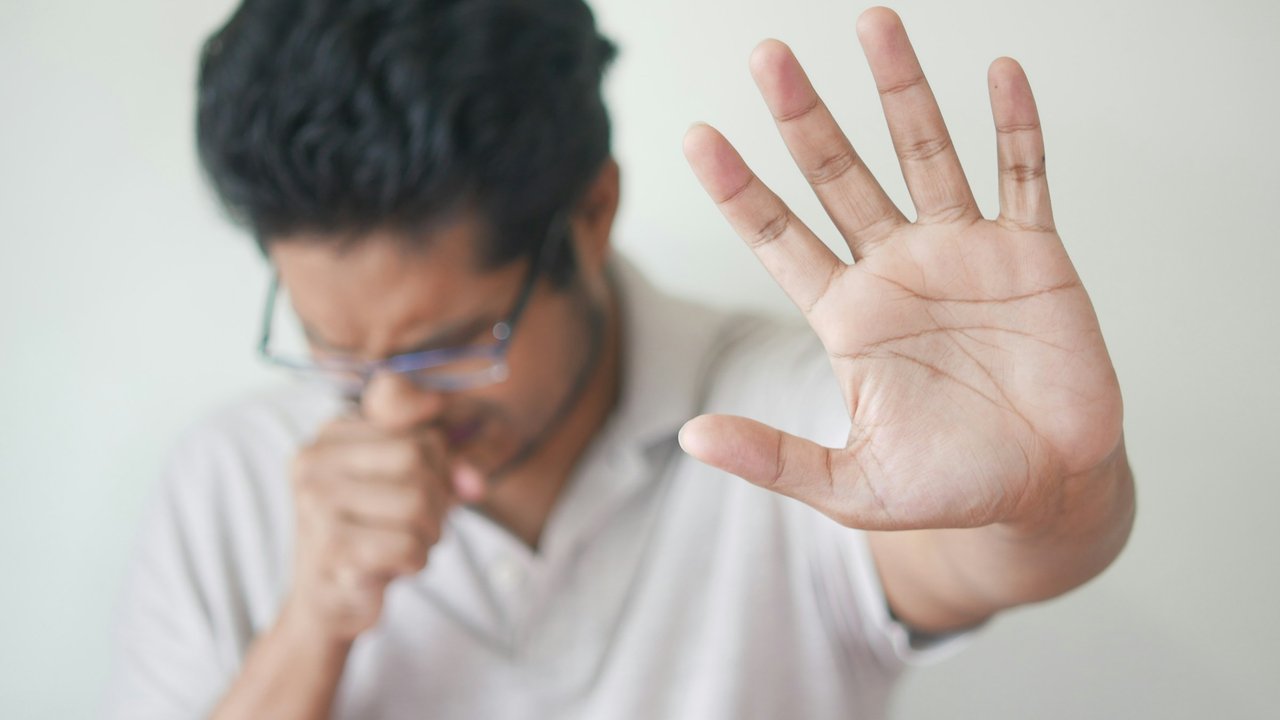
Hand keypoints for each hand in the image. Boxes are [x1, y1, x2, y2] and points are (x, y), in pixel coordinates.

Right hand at [283, 415, 485, 641]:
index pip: (420, 436)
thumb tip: (475, 481)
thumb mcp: (406, 487)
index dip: (441, 473)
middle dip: (436, 502)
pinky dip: (415, 561)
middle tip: (420, 528)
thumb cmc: (371, 537)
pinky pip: (408, 545)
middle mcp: (314, 462)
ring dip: (428, 534)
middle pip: (416, 460)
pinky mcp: (330, 547)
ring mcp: (317, 503)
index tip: (424, 498)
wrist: (325, 604)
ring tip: (405, 546)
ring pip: (416, 502)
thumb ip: (447, 468)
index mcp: (330, 437)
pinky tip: (392, 567)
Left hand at [680, 7, 1122, 531]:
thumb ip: (775, 457)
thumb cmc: (949, 488)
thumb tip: (690, 437)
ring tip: (872, 24)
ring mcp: (964, 253)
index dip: (739, 189)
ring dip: (900, 91)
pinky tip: (999, 74)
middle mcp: (896, 269)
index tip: (697, 136)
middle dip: (804, 117)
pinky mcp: (1032, 255)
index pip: (779, 237)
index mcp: (847, 315)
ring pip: (925, 153)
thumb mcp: (851, 485)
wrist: (1046, 490)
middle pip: (839, 175)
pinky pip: (1024, 175)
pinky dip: (1015, 127)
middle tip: (768, 58)